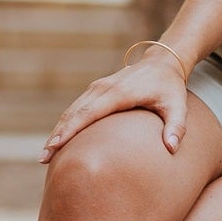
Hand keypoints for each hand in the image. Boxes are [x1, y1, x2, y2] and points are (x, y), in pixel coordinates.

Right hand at [41, 54, 189, 161]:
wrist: (162, 63)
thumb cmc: (169, 87)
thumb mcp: (178, 106)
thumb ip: (177, 127)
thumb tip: (172, 149)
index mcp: (119, 92)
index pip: (89, 112)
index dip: (71, 129)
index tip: (56, 145)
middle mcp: (103, 88)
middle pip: (74, 113)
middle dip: (58, 135)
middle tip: (43, 158)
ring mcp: (97, 88)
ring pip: (72, 110)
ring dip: (58, 130)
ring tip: (46, 154)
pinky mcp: (95, 90)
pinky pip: (76, 108)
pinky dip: (65, 123)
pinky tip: (58, 140)